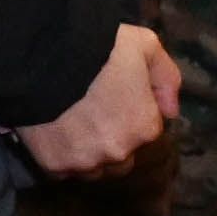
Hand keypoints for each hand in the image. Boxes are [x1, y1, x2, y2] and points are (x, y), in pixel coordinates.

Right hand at [15, 23, 182, 174]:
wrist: (45, 55)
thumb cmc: (100, 46)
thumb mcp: (146, 45)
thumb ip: (166, 79)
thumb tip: (171, 111)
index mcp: (145, 126)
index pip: (146, 131)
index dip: (131, 112)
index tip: (114, 96)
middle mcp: (119, 152)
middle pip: (121, 157)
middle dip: (112, 141)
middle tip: (93, 113)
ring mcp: (85, 162)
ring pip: (92, 168)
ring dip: (88, 153)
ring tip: (72, 125)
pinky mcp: (54, 165)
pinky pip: (62, 170)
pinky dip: (60, 156)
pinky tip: (53, 132)